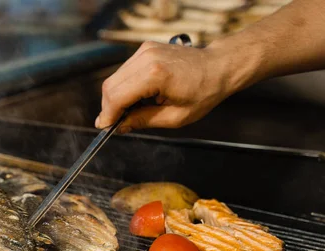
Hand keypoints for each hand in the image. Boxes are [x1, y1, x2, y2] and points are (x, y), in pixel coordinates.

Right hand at [95, 41, 237, 132]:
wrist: (219, 66)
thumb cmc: (204, 92)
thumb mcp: (175, 117)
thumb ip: (143, 120)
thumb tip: (120, 126)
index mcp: (155, 74)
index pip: (117, 96)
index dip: (107, 115)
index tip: (105, 128)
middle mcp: (146, 58)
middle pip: (110, 86)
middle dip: (109, 108)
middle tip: (115, 124)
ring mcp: (144, 50)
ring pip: (114, 78)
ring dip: (116, 98)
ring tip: (130, 112)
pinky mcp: (145, 49)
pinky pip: (124, 71)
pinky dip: (124, 87)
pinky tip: (137, 98)